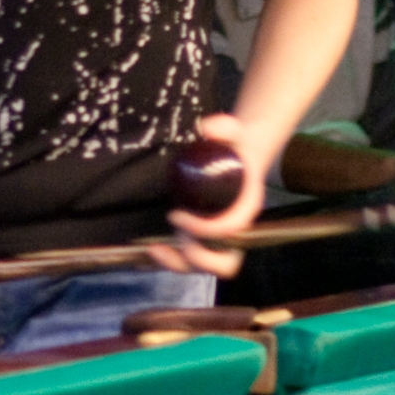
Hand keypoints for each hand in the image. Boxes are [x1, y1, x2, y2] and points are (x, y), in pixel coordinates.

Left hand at [152, 112, 273, 277]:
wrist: (240, 154)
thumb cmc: (236, 146)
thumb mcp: (233, 130)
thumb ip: (224, 127)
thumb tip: (206, 129)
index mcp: (246, 207)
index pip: (231, 229)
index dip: (205, 229)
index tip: (178, 214)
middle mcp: (235, 229)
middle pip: (225, 263)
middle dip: (199, 258)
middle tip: (176, 236)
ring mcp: (218, 237)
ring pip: (205, 267)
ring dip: (180, 263)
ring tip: (155, 249)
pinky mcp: (203, 239)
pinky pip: (190, 260)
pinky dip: (170, 261)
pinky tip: (149, 250)